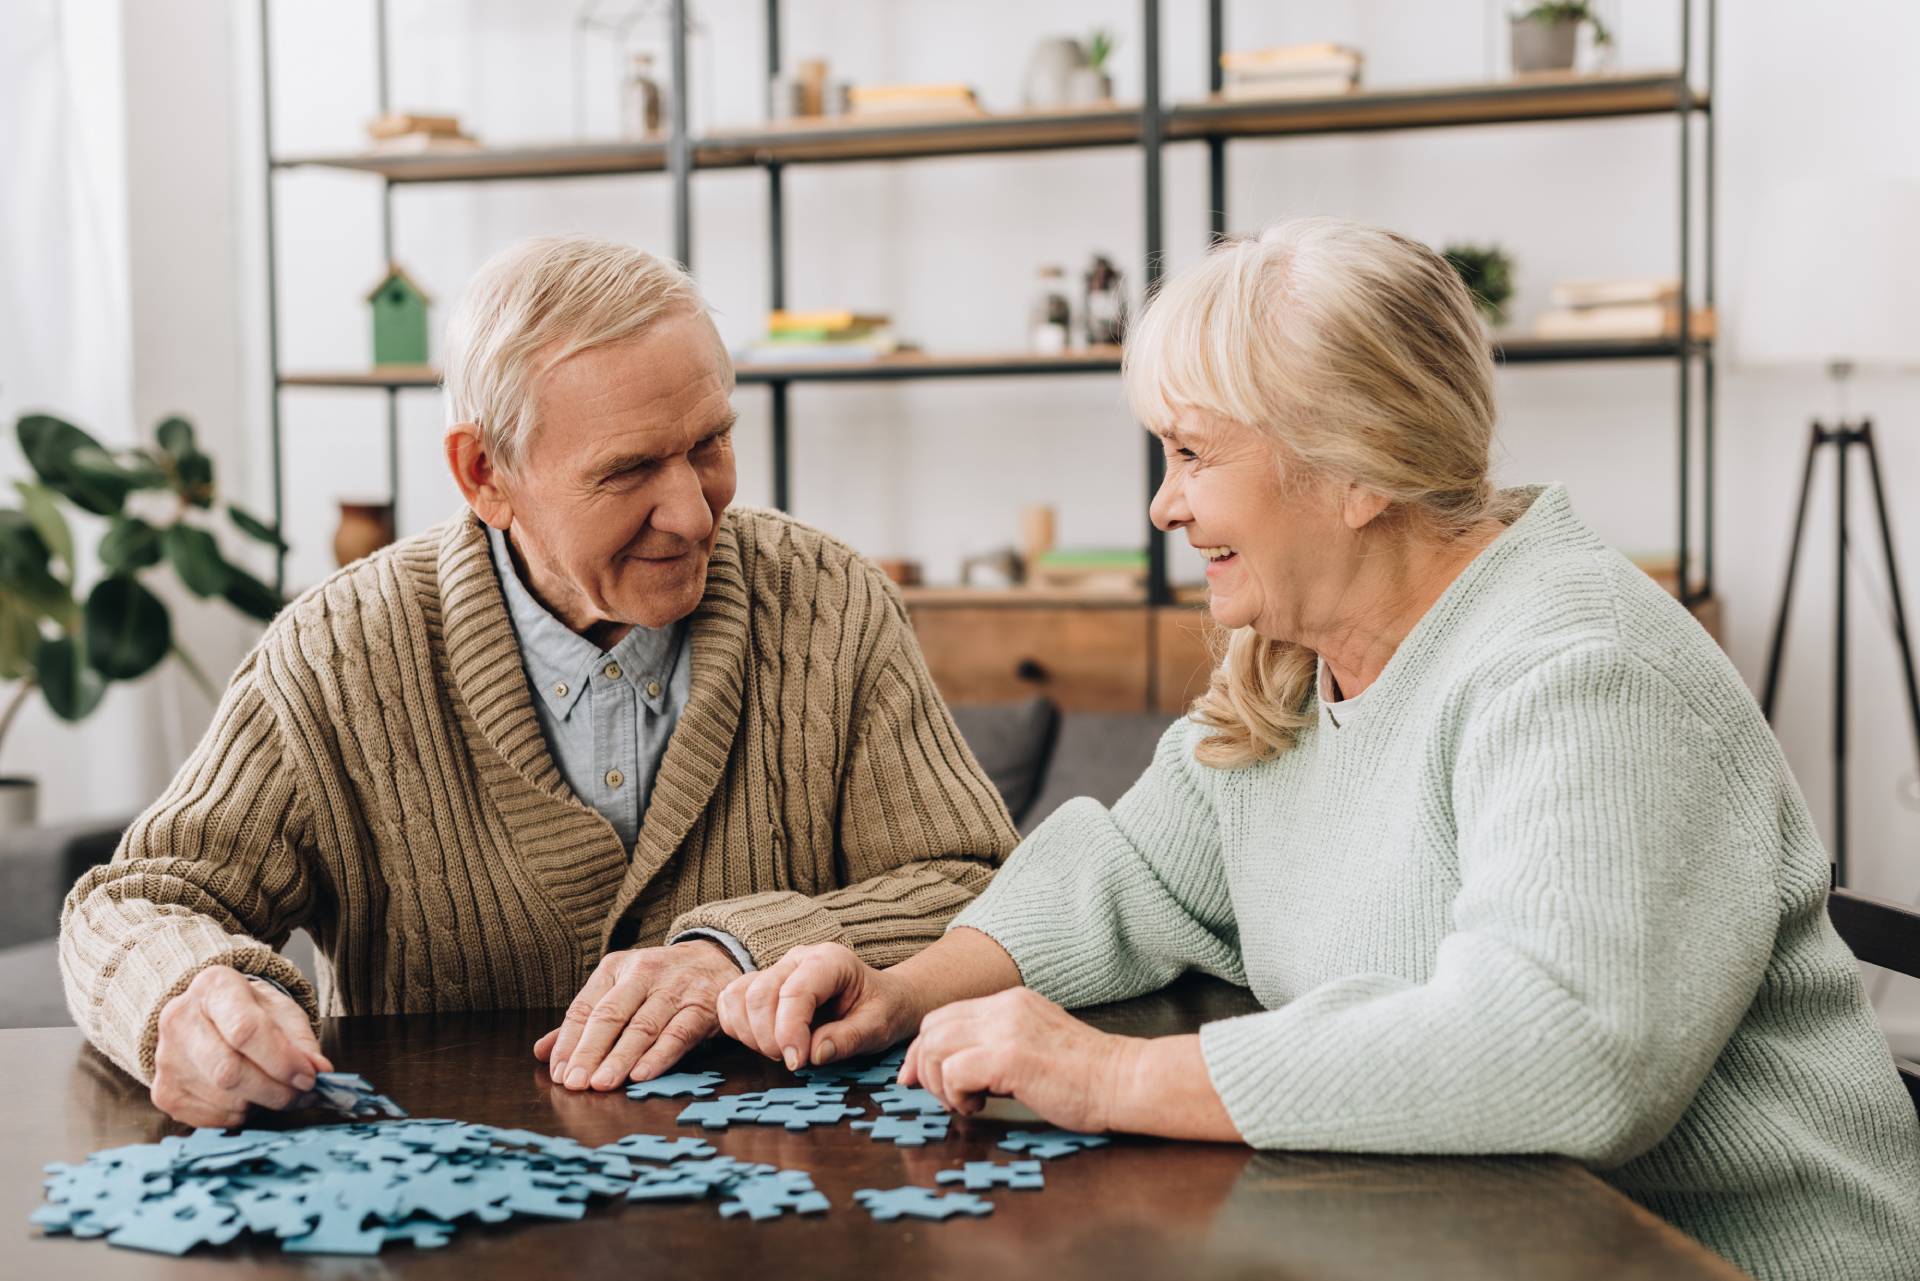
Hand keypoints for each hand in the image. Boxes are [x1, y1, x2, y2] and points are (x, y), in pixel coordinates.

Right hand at [151, 965, 330, 1128]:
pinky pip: (209, 1118)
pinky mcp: (163, 1091)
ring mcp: (166, 1058)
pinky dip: (240, 1115)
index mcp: (213, 986)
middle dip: (275, 1090)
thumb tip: (321, 1072)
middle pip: (229, 1071)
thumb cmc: (251, 1012)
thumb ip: (302, 1042)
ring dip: (261, 1103)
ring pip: (221, 1098)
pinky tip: (251, 1098)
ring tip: (279, 1092)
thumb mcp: (282, 1013)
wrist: (209, 1017)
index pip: (245, 1030)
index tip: (310, 1077)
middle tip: (302, 1094)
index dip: (282, 1060)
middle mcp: (179, 1019)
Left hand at [534, 941, 740, 1090]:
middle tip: (575, 1083)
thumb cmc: (659, 982)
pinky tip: (641, 1075)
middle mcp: (644, 973)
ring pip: (643, 1026)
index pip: (585, 1007)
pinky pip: (678, 1034)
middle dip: (590, 1051)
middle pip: (611, 1015)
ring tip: (602, 1084)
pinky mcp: (702, 1006)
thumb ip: (584, 1021)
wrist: (718, 959)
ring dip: (620, 1058)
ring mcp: (675, 989)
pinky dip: (659, 1056)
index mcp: (616, 968)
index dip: (570, 1042)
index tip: (559, 1073)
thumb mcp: (620, 989)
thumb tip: (542, 1052)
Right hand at [716, 941, 918, 1070]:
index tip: (797, 1062)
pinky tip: (764, 1043)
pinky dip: (738, 1028)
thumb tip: (814, 1054)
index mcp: (830, 960)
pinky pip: (731, 1002)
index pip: (795, 991)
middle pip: (760, 994)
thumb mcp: (879, 1026)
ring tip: (781, 1052)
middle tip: (793, 1062)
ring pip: (739, 997)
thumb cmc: (882, 1009)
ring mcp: (777, 970)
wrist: (882, 999)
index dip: (789, 1031)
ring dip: (751, 1034)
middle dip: (769, 1037)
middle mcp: (798, 958)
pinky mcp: (762, 985)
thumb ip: (849, 1039)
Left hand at [900, 987, 1134, 1133]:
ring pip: (935, 1046)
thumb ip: (997, 1045)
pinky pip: (953, 1071)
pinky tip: (979, 1106)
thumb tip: (954, 1068)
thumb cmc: (1085, 1076)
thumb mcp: (1035, 1044)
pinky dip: (955, 1094)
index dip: (924, 1049)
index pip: (944, 1016)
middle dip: (924, 1066)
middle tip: (943, 1097)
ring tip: (967, 1103)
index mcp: (1010, 1002)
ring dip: (940, 1083)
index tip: (917, 1078)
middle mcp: (1004, 1007)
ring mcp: (1006, 1029)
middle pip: (932, 1027)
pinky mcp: (1009, 1057)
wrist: (1124, 1080)